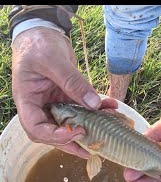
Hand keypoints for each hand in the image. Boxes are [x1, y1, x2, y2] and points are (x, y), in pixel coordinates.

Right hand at [12, 27, 115, 158]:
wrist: (43, 33)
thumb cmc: (39, 44)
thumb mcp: (54, 61)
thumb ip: (73, 82)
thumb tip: (94, 105)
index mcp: (27, 100)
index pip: (36, 128)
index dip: (55, 137)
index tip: (77, 133)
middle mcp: (40, 106)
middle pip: (54, 133)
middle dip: (75, 142)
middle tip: (95, 148)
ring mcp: (55, 103)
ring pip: (71, 124)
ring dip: (91, 128)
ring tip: (110, 129)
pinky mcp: (68, 98)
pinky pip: (83, 110)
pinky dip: (98, 110)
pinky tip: (112, 107)